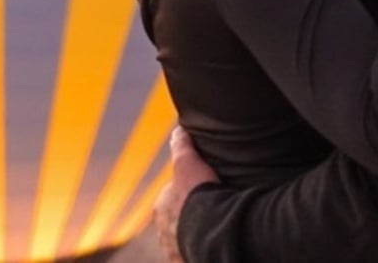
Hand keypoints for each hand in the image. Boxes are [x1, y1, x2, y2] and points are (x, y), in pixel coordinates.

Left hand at [153, 126, 219, 262]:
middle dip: (189, 216)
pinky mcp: (185, 260)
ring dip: (195, 234)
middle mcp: (163, 230)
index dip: (188, 191)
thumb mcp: (188, 162)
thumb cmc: (198, 194)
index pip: (172, 197)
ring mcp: (174, 248)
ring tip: (215, 227)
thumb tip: (179, 128)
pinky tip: (214, 243)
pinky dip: (201, 249)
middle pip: (177, 220)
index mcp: (161, 207)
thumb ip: (182, 145)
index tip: (203, 189)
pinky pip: (192, 254)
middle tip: (211, 208)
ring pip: (184, 239)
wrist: (212, 227)